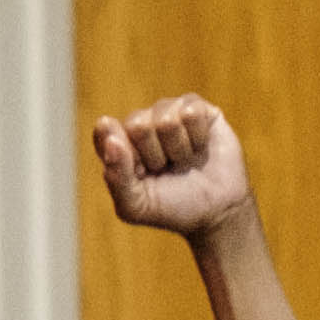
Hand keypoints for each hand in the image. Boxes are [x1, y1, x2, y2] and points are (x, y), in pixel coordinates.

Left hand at [93, 93, 254, 241]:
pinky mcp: (197, 108)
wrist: (215, 211)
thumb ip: (116, 177)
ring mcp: (169, 112)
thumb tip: (112, 140)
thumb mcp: (134, 206)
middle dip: (156, 155)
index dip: (122, 151)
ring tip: (184, 161)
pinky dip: (198, 138)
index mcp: (117, 144)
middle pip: (137, 124)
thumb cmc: (170, 208)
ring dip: (179, 150)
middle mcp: (140, 123)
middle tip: (166, 169)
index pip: (104, 131)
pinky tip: (200, 148)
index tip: (139, 170)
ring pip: (166, 118)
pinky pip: (191, 111)